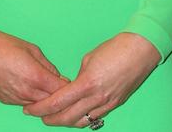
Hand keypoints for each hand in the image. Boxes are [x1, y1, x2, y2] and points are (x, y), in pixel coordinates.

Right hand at [0, 29, 68, 104]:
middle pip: (50, 102)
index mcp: (35, 77)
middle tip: (63, 86)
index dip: (68, 87)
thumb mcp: (32, 49)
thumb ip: (47, 65)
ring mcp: (15, 99)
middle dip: (59, 95)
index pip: (60, 90)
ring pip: (37, 106)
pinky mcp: (6, 101)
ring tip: (49, 87)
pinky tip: (33, 88)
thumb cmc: (4, 45)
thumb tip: (57, 76)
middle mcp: (26, 92)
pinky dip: (32, 99)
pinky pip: (24, 104)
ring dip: (45, 99)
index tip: (73, 82)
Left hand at [23, 32, 160, 126]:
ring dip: (64, 122)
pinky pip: (93, 118)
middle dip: (48, 119)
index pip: (57, 103)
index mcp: (87, 84)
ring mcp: (107, 104)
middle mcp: (96, 98)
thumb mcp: (90, 57)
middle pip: (66, 118)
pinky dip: (81, 119)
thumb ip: (78, 75)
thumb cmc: (116, 48)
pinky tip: (74, 115)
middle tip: (37, 115)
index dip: (41, 108)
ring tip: (54, 117)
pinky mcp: (115, 104)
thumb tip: (72, 86)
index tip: (30, 108)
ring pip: (80, 122)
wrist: (141, 49)